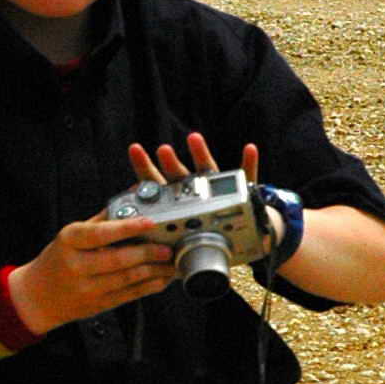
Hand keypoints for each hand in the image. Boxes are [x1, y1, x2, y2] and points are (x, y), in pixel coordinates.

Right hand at [9, 213, 173, 332]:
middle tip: (168, 246)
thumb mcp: (73, 234)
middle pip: (118, 259)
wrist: (37, 296)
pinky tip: (162, 278)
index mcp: (69, 241)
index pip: (100, 233)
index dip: (127, 228)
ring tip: (171, 262)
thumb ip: (105, 217)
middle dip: (148, 253)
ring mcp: (87, 289)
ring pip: (127, 279)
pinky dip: (150, 286)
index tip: (150, 221)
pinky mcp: (98, 305)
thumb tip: (135, 195)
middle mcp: (76, 265)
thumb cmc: (59, 258)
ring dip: (154, 271)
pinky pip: (130, 295)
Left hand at [126, 130, 285, 246]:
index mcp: (179, 204)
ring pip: (209, 171)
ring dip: (201, 155)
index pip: (158, 185)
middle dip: (169, 163)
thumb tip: (136, 242)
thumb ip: (163, 241)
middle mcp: (197, 193)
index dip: (145, 170)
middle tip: (161, 150)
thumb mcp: (184, 245)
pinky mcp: (244, 191)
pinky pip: (248, 177)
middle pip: (180, 175)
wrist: (245, 241)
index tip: (134, 150)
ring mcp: (220, 190)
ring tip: (193, 139)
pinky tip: (249, 150)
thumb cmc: (210, 239)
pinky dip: (250, 163)